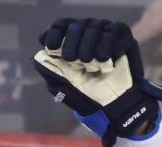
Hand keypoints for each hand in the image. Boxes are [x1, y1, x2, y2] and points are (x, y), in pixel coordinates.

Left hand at [32, 17, 161, 146]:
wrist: (115, 106)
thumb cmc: (89, 96)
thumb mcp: (65, 87)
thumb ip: (51, 73)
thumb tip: (36, 58)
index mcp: (72, 42)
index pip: (61, 26)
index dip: (54, 33)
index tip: (51, 47)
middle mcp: (88, 34)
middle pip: (76, 25)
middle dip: (70, 42)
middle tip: (71, 59)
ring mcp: (106, 33)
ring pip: (95, 27)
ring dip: (89, 46)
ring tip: (90, 64)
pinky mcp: (124, 37)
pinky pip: (114, 31)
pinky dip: (108, 45)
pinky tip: (105, 60)